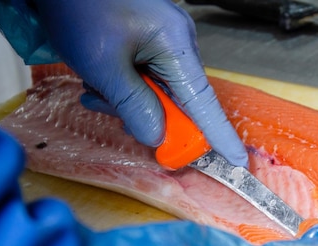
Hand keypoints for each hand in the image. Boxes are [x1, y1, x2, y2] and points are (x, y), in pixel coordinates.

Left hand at [32, 0, 247, 165]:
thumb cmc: (80, 10)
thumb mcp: (103, 66)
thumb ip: (135, 106)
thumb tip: (158, 137)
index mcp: (176, 44)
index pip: (204, 101)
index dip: (220, 134)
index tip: (238, 160)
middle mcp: (179, 42)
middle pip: (178, 101)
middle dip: (144, 113)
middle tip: (106, 106)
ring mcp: (165, 41)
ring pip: (158, 93)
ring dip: (126, 100)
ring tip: (94, 87)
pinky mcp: (151, 42)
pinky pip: (148, 78)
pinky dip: (124, 87)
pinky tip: (98, 79)